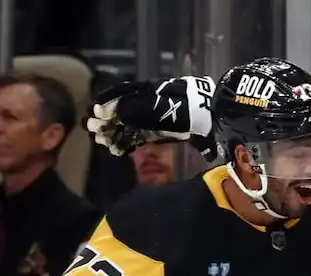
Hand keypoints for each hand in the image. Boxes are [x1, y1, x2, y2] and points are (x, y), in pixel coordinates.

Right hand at [86, 77, 216, 159]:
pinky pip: (142, 136)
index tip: (95, 113)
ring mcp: (157, 119)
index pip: (122, 95)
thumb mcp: (162, 106)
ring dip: (117, 134)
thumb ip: (137, 109)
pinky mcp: (164, 133)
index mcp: (149, 91)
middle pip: (124, 112)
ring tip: (105, 143)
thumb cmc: (190, 109)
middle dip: (109, 122)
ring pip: (131, 126)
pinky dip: (129, 142)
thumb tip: (112, 111)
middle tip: (95, 132)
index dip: (108, 104)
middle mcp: (150, 103)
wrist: (215, 120)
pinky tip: (118, 149)